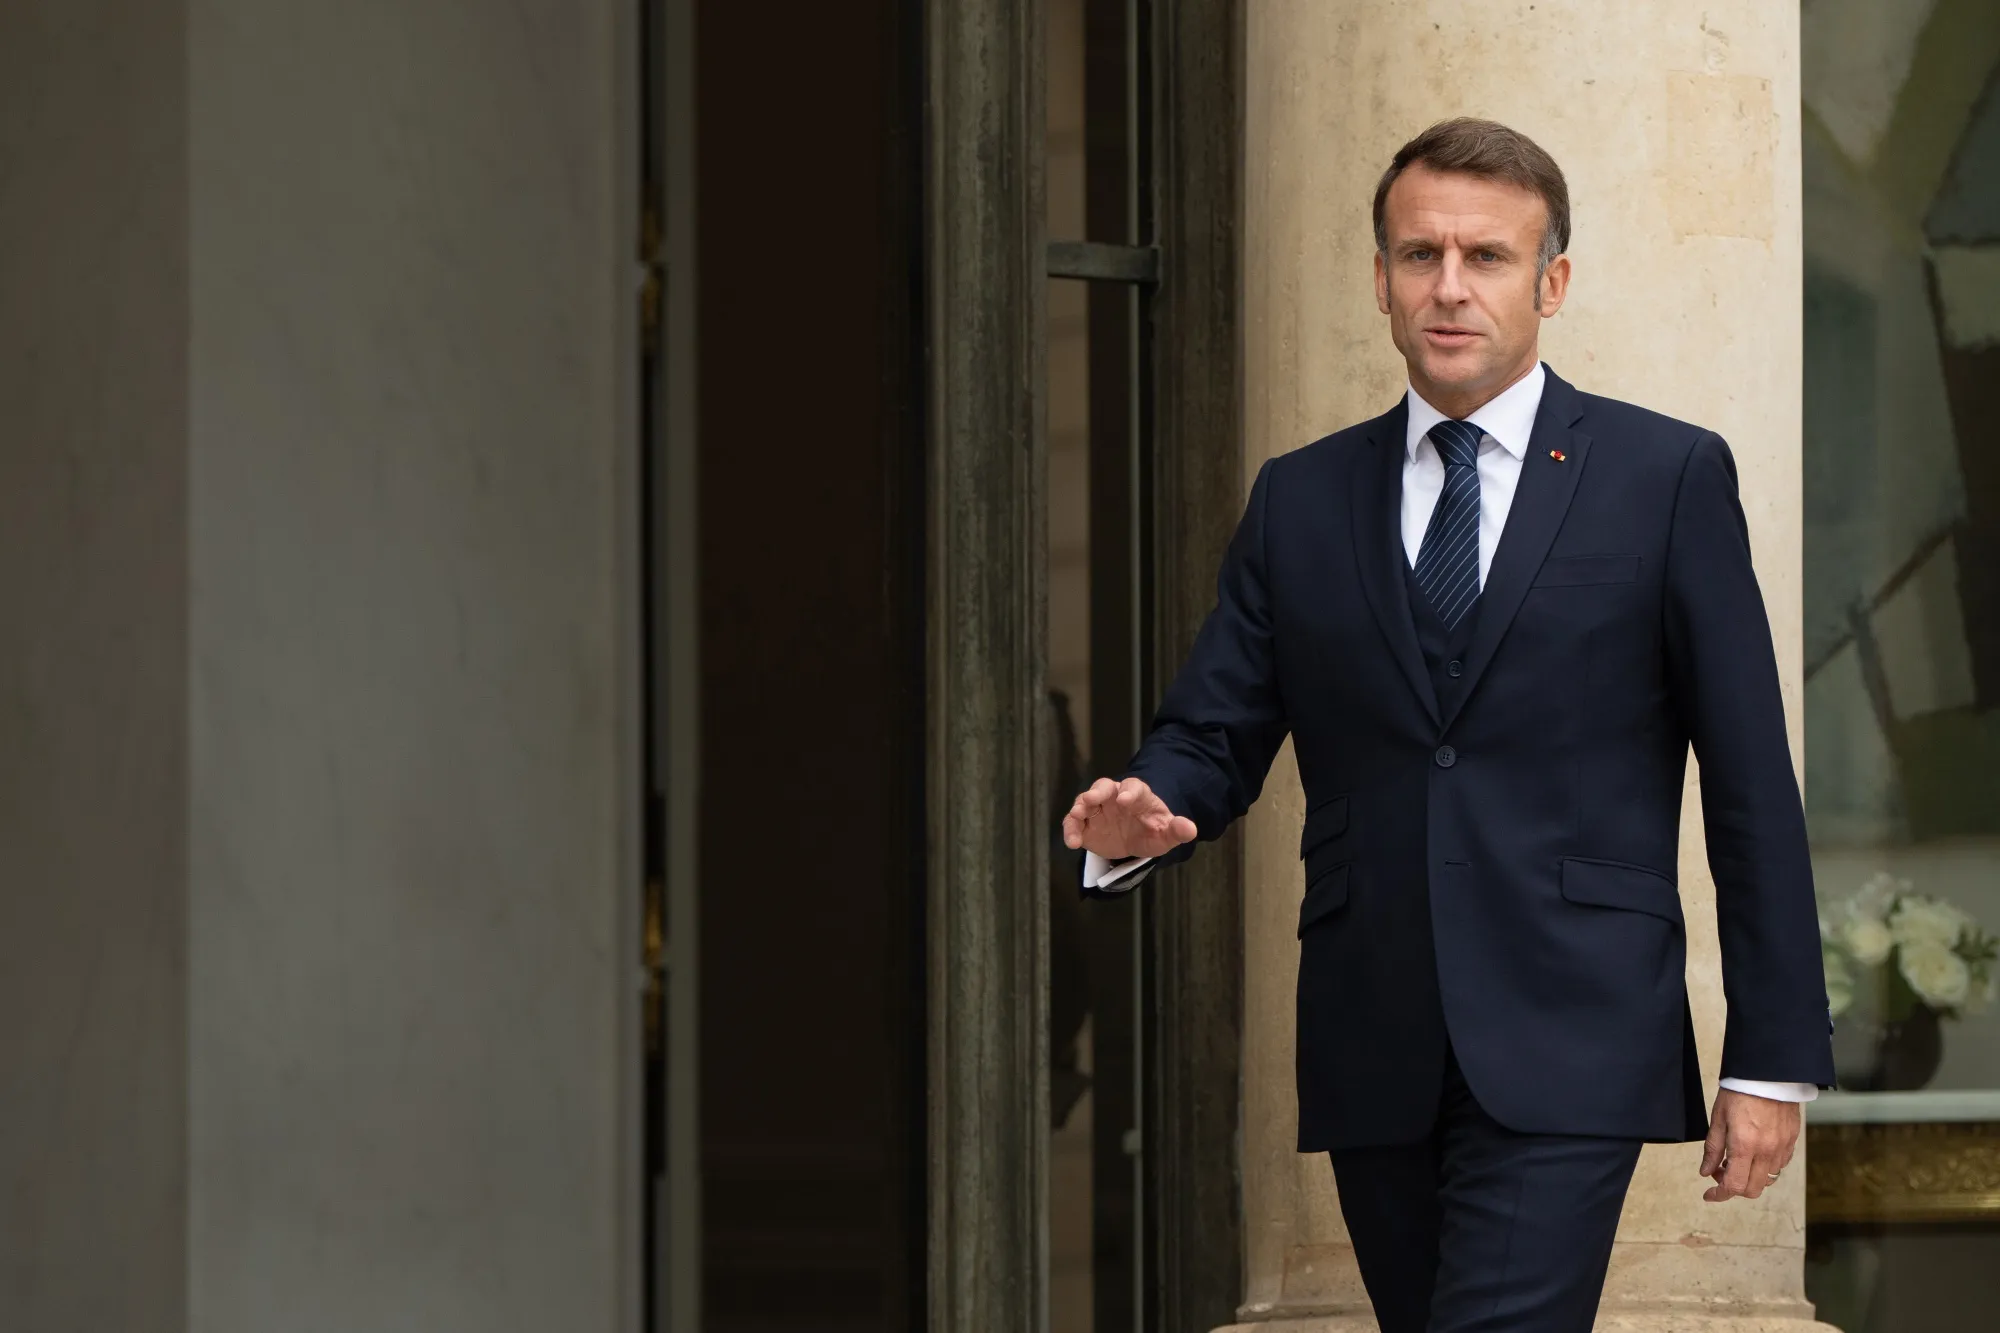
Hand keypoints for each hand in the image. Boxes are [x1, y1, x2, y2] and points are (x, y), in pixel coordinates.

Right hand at [1062, 777, 1197, 860]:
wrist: (1135, 838)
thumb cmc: (1152, 830)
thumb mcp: (1166, 833)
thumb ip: (1177, 830)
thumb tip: (1191, 829)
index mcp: (1136, 794)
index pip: (1133, 787)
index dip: (1128, 792)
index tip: (1124, 800)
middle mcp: (1113, 796)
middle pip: (1103, 787)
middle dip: (1097, 792)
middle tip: (1091, 798)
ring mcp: (1097, 809)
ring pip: (1084, 802)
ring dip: (1079, 808)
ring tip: (1078, 818)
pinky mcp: (1085, 824)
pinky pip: (1074, 823)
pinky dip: (1070, 830)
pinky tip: (1073, 843)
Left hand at [1699, 1089, 1800, 1202]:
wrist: (1767, 1073)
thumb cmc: (1740, 1092)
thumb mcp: (1718, 1119)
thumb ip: (1713, 1149)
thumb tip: (1706, 1172)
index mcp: (1744, 1146)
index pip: (1734, 1186)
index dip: (1720, 1195)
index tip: (1710, 1195)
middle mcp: (1767, 1151)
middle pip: (1752, 1189)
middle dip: (1734, 1187)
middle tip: (1720, 1171)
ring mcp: (1782, 1148)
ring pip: (1767, 1179)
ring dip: (1750, 1177)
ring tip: (1736, 1159)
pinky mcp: (1792, 1141)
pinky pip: (1779, 1165)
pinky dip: (1765, 1167)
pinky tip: (1754, 1152)